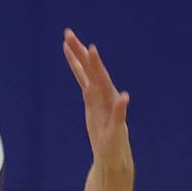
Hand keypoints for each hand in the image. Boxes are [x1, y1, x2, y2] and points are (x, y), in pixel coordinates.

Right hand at [64, 28, 131, 170]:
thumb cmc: (114, 147)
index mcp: (110, 101)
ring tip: (66, 39)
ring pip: (86, 71)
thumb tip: (125, 97)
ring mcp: (97, 96)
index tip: (91, 49)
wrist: (112, 156)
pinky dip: (77, 68)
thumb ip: (119, 114)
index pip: (101, 78)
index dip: (96, 64)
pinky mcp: (91, 100)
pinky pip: (82, 79)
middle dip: (80, 52)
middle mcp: (104, 94)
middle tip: (68, 34)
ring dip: (77, 55)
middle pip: (91, 69)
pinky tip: (71, 56)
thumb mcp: (115, 133)